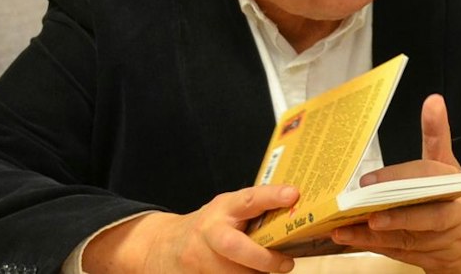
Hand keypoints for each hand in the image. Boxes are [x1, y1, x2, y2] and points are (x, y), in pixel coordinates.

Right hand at [80, 184, 298, 271]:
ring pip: (231, 273)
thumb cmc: (211, 225)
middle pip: (234, 246)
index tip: (293, 194)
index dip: (271, 196)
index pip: (249, 199)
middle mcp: (210, 231)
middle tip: (287, 264)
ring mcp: (197, 257)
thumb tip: (297, 215)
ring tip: (268, 271)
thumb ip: (254, 212)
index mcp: (225, 208)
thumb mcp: (228, 210)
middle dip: (262, 258)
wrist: (162, 245)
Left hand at [329, 94, 460, 273]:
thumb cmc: (452, 197)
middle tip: (365, 202)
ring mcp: (441, 241)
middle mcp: (454, 215)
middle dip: (398, 213)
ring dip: (374, 234)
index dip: (405, 175)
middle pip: (428, 216)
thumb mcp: (447, 165)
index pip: (434, 177)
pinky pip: (396, 252)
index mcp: (457, 185)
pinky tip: (347, 237)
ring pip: (407, 238)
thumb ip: (437, 135)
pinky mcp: (428, 259)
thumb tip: (433, 101)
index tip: (372, 176)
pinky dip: (371, 245)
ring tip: (344, 227)